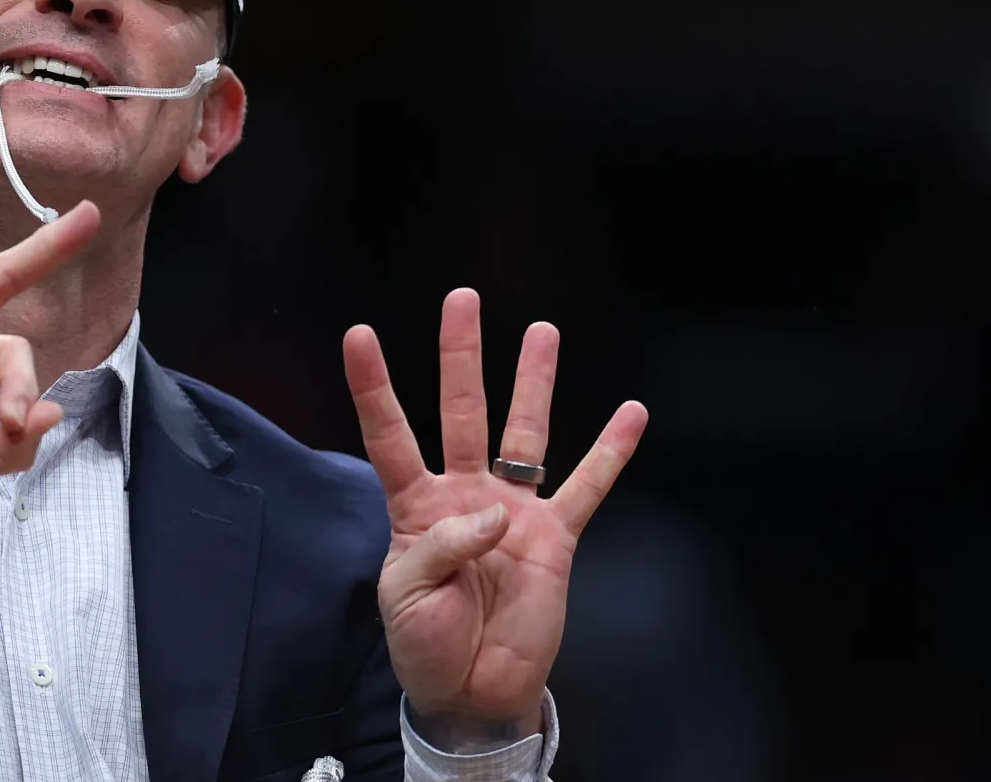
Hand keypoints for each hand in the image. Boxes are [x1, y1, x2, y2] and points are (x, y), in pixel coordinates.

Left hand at [343, 288, 646, 739]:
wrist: (472, 691)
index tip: (358, 333)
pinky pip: (586, 488)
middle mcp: (463, 494)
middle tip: (463, 299)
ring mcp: (511, 511)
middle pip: (461, 412)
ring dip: (533, 383)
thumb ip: (443, 546)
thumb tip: (496, 514)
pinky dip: (610, 453)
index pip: (389, 434)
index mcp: (413, 505)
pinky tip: (632, 414)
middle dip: (460, 356)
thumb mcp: (407, 597)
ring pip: (524, 433)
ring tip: (541, 330)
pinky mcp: (554, 539)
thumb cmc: (424, 643)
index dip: (373, 386)